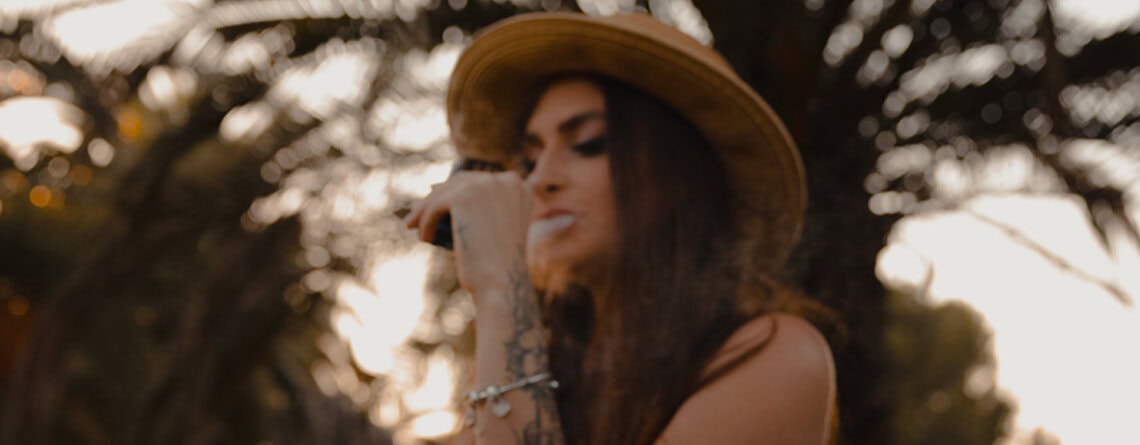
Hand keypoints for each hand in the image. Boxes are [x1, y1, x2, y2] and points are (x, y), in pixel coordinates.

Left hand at [404, 171, 532, 299]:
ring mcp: (485, 186)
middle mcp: (505, 180)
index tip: (436, 202)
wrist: (502, 284)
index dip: (454, 191)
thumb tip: (434, 187)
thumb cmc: (498, 264)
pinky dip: (426, 222)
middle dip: (436, 198)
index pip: (477, 181)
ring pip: (444, 193)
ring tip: (413, 225)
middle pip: (459, 183)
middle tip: (418, 215)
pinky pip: (435, 207)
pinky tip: (424, 238)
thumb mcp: (494, 229)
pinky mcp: (464, 198)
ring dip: (425, 209)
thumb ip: (477, 207)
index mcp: (516, 185)